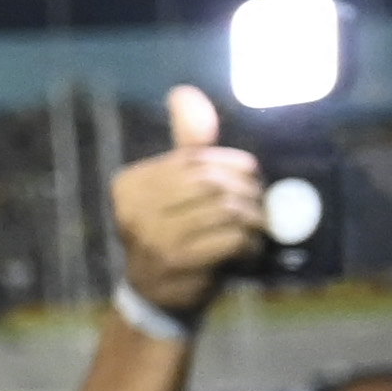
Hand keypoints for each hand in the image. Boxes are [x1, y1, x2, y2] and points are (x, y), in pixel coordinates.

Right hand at [107, 87, 267, 322]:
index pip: (195, 160)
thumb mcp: (173, 189)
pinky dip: (250, 244)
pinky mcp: (178, 260)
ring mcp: (153, 235)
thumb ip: (184, 145)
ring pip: (225, 210)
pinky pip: (230, 238)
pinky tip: (249, 251)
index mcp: (130, 183)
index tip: (249, 182)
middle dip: (248, 193)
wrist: (157, 298)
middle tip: (261, 207)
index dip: (233, 167)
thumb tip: (184, 92)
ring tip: (257, 229)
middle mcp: (134, 207)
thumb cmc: (173, 235)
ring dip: (253, 219)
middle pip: (212, 183)